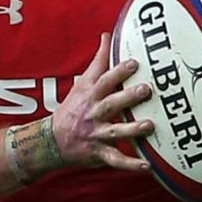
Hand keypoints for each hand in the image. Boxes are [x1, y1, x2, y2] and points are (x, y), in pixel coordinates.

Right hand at [50, 33, 154, 171]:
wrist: (51, 140)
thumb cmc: (74, 108)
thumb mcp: (83, 82)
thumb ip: (98, 61)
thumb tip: (107, 35)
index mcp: (91, 95)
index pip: (105, 80)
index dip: (119, 71)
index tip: (134, 62)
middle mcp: (93, 113)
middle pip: (111, 103)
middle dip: (128, 97)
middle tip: (147, 89)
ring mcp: (96, 134)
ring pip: (115, 131)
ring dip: (132, 130)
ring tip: (149, 125)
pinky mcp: (99, 153)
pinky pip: (116, 160)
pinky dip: (131, 165)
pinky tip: (147, 167)